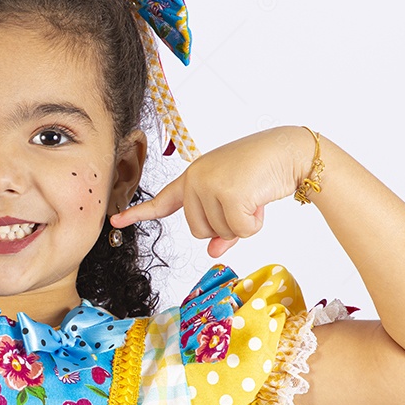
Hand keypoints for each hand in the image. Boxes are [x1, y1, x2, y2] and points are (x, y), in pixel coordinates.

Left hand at [110, 128, 299, 257]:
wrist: (289, 152)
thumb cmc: (262, 174)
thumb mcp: (236, 202)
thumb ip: (221, 228)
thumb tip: (212, 252)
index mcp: (193, 178)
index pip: (162, 201)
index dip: (138, 213)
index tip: (115, 221)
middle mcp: (195, 179)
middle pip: (197, 231)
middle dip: (224, 226)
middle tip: (243, 201)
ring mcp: (208, 185)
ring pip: (217, 233)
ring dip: (242, 223)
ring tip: (253, 196)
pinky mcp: (226, 193)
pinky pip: (238, 231)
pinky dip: (254, 223)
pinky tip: (260, 200)